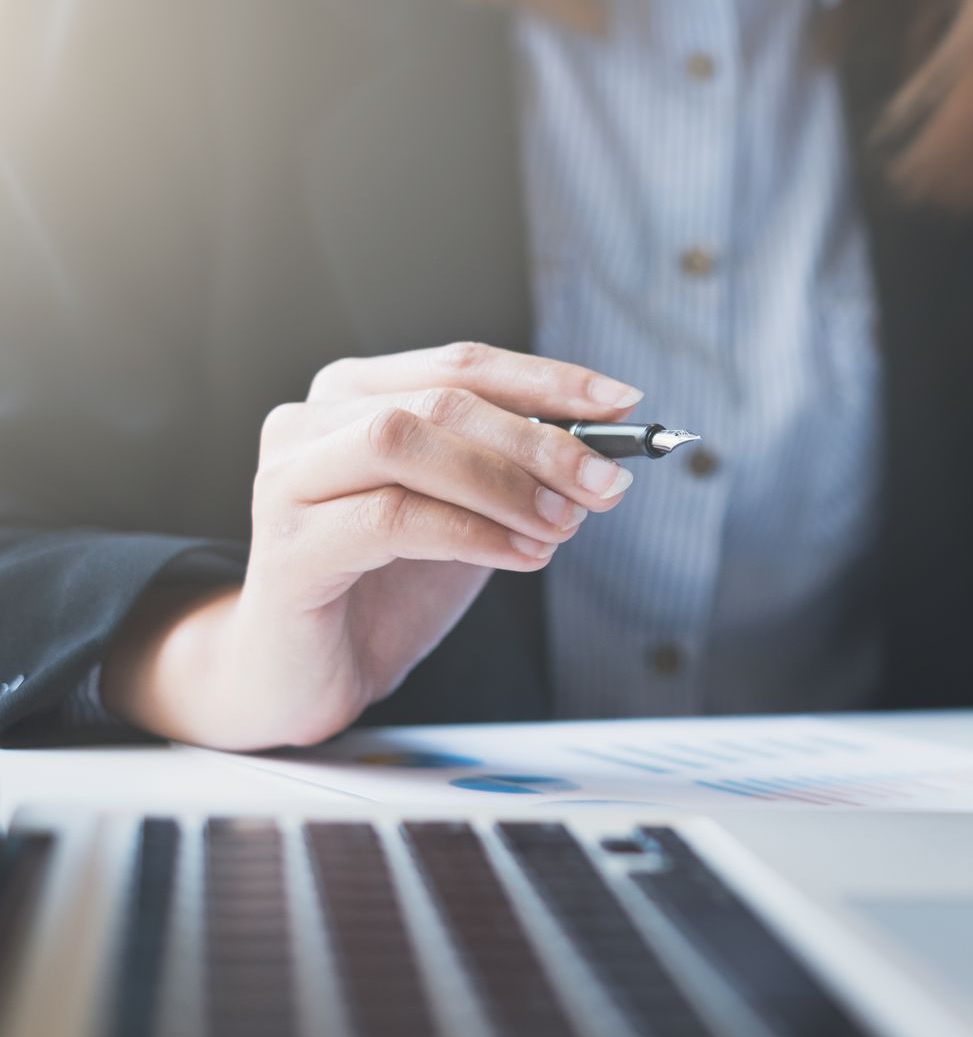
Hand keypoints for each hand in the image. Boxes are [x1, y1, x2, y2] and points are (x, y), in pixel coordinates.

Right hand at [102, 342, 644, 748]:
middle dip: (539, 440)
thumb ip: (512, 473)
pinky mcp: (286, 548)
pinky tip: (522, 558)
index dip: (547, 379)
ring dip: (504, 483)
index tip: (622, 403)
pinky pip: (391, 519)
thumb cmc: (384, 585)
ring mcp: (287, 479)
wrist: (303, 674)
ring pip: (406, 443)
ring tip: (561, 525)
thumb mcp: (466, 513)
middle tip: (605, 483)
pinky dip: (473, 534)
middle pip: (440, 399)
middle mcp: (309, 422)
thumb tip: (600, 454)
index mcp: (354, 395)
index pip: (461, 363)